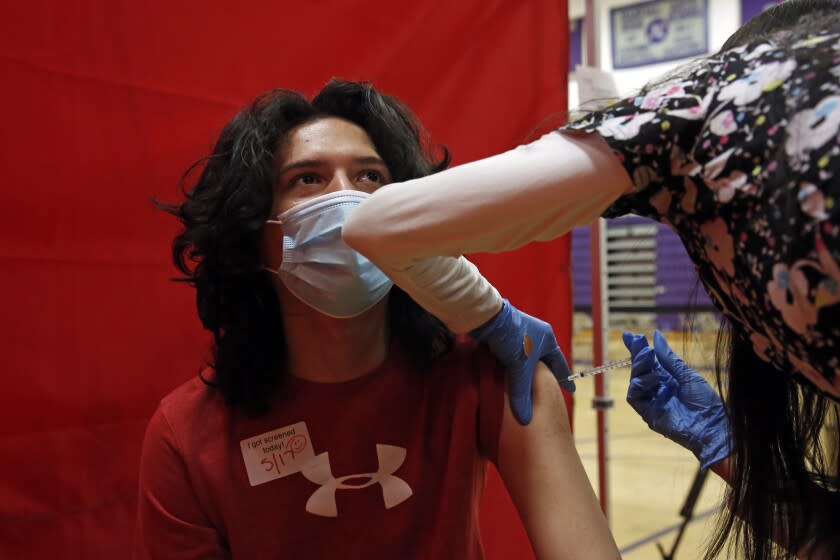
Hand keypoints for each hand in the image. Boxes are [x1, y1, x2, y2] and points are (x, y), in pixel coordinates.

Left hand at [470, 299, 573, 424]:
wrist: (487, 317)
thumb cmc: (511, 338)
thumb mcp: (520, 368)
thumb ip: (522, 393)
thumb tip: (525, 419)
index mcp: (547, 338)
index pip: (559, 362)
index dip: (564, 377)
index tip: (570, 389)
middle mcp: (536, 333)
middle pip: (543, 359)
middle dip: (545, 374)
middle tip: (550, 388)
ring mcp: (520, 333)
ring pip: (527, 357)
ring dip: (527, 370)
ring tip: (529, 384)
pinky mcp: (504, 335)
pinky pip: (513, 354)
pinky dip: (513, 366)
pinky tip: (509, 375)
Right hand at [623, 330, 730, 469]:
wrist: (713, 427)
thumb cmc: (706, 402)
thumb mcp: (687, 375)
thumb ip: (669, 358)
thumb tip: (656, 335)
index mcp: (667, 380)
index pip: (648, 362)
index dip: (638, 350)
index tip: (630, 335)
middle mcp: (656, 389)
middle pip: (639, 370)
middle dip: (636, 354)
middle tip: (636, 339)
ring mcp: (651, 402)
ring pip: (635, 381)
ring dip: (639, 366)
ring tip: (648, 354)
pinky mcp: (648, 414)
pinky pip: (635, 397)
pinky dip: (640, 384)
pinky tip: (654, 377)